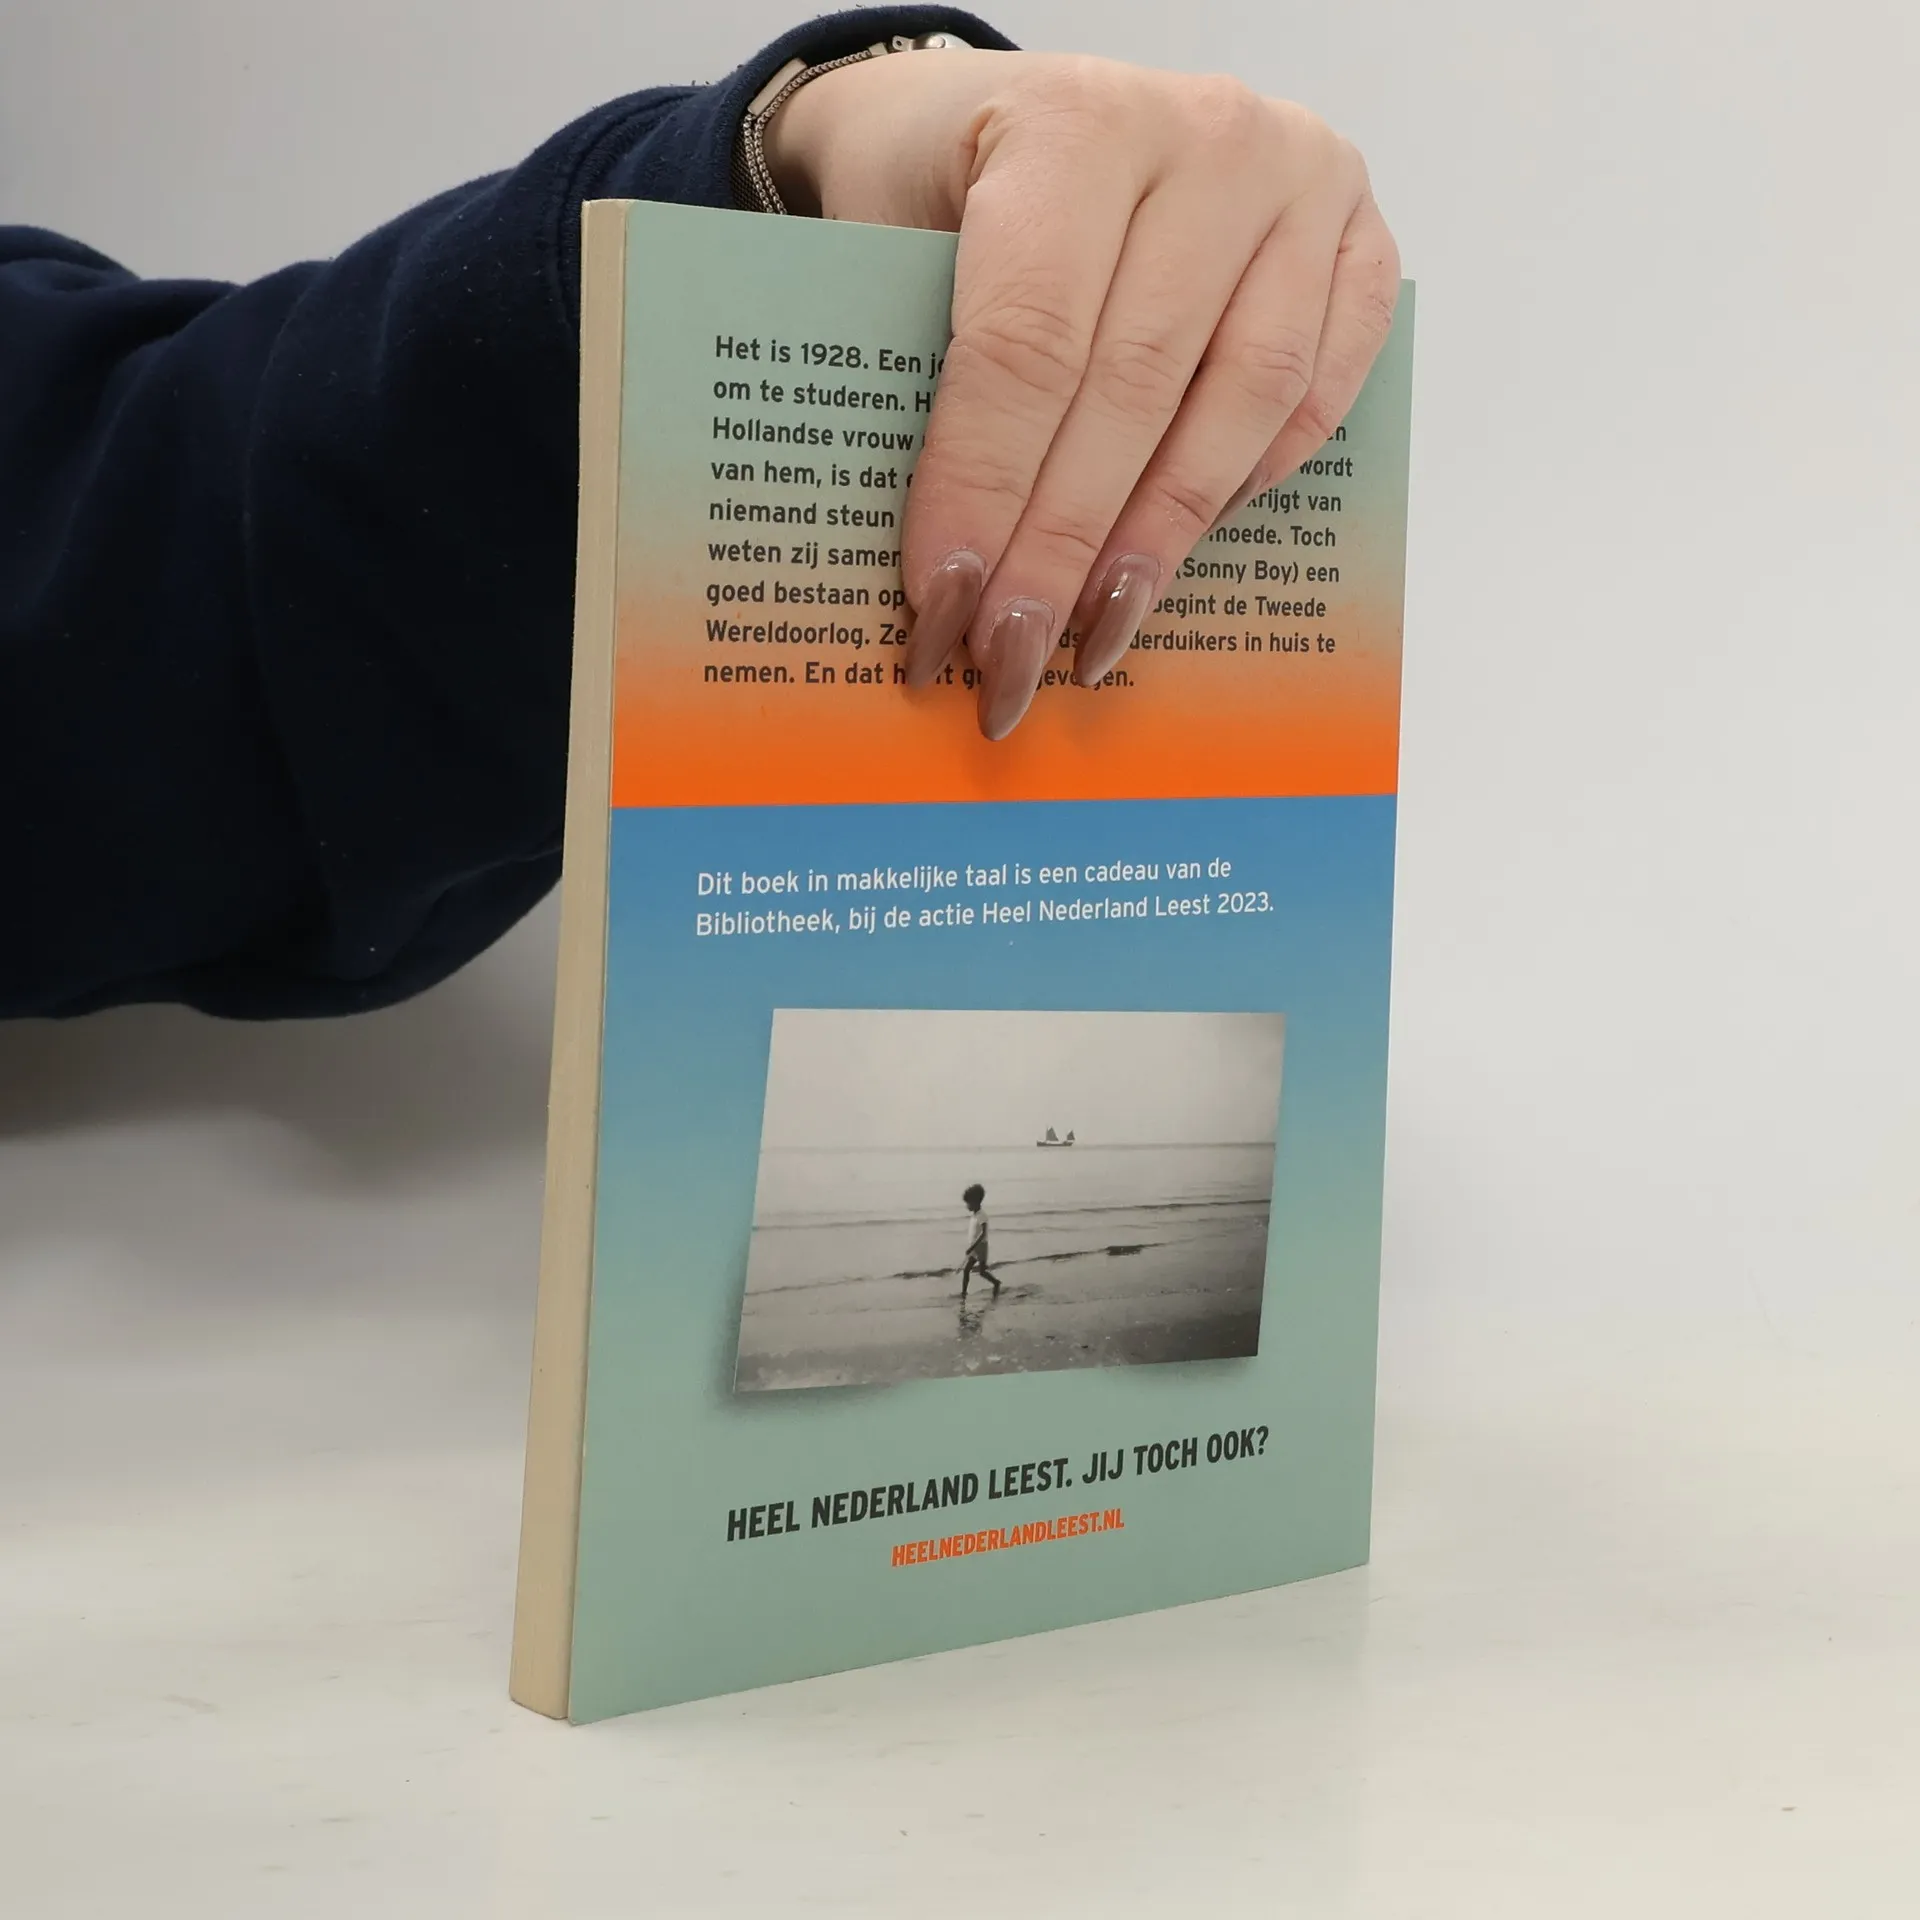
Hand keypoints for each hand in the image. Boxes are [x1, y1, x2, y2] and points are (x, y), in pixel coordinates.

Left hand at [765, 49, 1399, 738]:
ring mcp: (1300, 185)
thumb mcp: (888, 230)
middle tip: (1010, 662)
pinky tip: (1182, 548)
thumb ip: (918, 369)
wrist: (1030, 107)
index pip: (1029, 344)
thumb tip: (942, 569)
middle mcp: (1208, 139)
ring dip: (1162, 540)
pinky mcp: (1359, 236)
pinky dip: (1254, 480)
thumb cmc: (947, 179)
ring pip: (1241, 400)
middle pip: (1132, 389)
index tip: (944, 605)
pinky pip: (1320, 390)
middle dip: (1063, 549)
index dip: (986, 489)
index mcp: (1074, 125)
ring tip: (1097, 637)